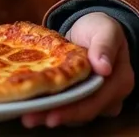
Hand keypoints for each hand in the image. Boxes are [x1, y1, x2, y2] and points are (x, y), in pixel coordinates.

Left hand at [22, 12, 133, 127]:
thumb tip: (103, 68)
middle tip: (30, 118)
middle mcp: (109, 97)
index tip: (53, 114)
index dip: (74, 110)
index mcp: (119, 81)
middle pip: (82, 111)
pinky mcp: (80, 95)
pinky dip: (50, 105)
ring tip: (27, 115)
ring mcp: (94, 99)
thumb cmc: (99, 28)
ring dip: (49, 113)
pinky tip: (32, 105)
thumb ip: (105, 46)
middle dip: (56, 115)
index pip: (96, 101)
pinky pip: (66, 103)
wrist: (90, 27)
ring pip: (72, 111)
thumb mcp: (105, 29)